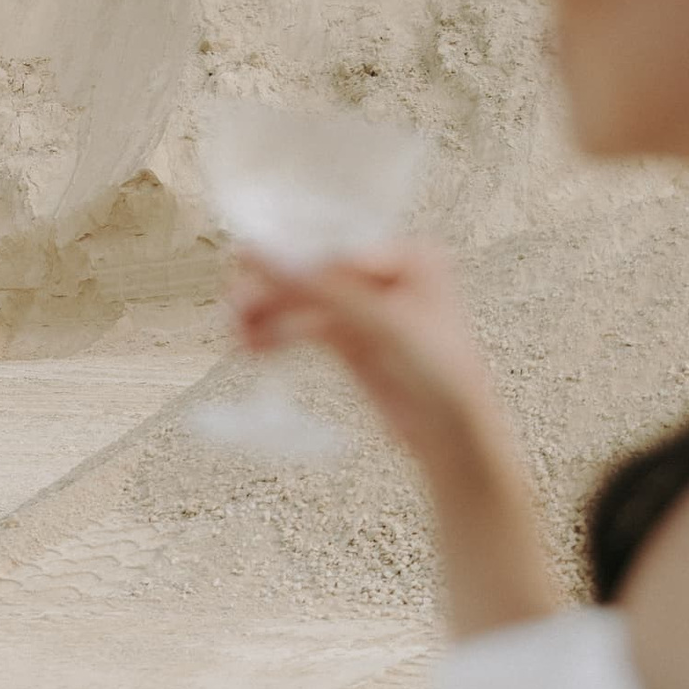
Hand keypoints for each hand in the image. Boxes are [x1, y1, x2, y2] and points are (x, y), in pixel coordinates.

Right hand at [229, 240, 516, 485]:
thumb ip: (314, 286)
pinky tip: (253, 347)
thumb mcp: (376, 322)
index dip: (287, 260)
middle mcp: (388, 277)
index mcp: (408, 257)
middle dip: (273, 294)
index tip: (242, 266)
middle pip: (314, 276)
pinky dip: (280, 336)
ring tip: (236, 336)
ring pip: (305, 304)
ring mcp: (369, 311)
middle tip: (233, 309)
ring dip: (270, 317)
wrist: (455, 439)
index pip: (333, 250)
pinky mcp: (353, 343)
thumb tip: (252, 251)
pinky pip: (306, 329)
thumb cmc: (438, 372)